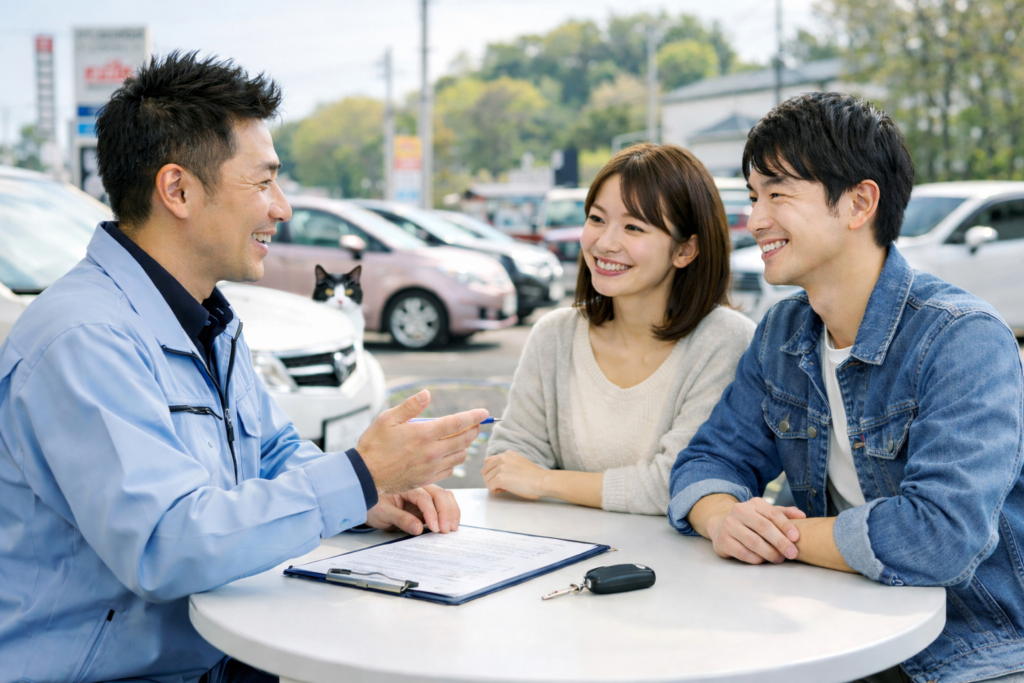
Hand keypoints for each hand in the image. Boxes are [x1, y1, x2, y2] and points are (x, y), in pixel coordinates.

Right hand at [357, 390, 487, 492]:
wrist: (365, 475)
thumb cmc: (374, 445)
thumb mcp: (387, 419)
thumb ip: (410, 406)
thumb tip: (427, 393)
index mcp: (424, 434)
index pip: (458, 423)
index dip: (474, 416)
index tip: (484, 413)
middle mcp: (432, 451)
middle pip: (465, 440)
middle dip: (474, 430)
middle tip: (476, 424)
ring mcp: (431, 467)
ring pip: (460, 456)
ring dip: (465, 445)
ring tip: (462, 437)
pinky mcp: (428, 478)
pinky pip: (450, 469)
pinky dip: (454, 460)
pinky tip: (448, 454)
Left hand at [365, 485, 460, 534]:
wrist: (369, 503)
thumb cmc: (374, 505)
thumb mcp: (383, 513)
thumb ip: (400, 519)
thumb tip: (418, 528)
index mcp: (407, 487)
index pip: (424, 498)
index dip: (431, 513)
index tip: (435, 528)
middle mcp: (419, 487)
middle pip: (440, 495)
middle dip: (446, 512)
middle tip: (446, 530)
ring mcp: (425, 494)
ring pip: (445, 497)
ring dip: (452, 511)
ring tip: (452, 527)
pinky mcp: (428, 503)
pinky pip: (444, 504)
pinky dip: (451, 512)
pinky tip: (452, 523)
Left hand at [481, 451, 548, 499]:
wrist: (543, 481)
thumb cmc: (535, 476)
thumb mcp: (520, 462)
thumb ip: (508, 463)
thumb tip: (498, 472)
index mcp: (507, 454)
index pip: (488, 461)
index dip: (492, 471)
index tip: (500, 478)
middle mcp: (503, 458)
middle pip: (484, 470)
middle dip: (490, 479)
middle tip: (500, 485)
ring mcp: (501, 468)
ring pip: (487, 479)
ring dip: (494, 485)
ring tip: (505, 488)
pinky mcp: (500, 478)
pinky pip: (490, 487)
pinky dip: (495, 491)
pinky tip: (504, 491)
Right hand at [696, 495, 805, 564]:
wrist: (721, 525)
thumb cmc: (750, 521)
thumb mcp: (765, 513)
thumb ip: (784, 514)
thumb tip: (802, 516)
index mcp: (754, 503)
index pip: (773, 513)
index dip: (786, 526)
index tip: (796, 538)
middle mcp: (739, 511)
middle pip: (763, 527)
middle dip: (780, 542)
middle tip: (792, 553)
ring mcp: (729, 525)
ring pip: (752, 541)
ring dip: (769, 552)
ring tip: (779, 559)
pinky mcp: (722, 541)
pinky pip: (742, 552)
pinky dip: (755, 558)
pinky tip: (762, 560)